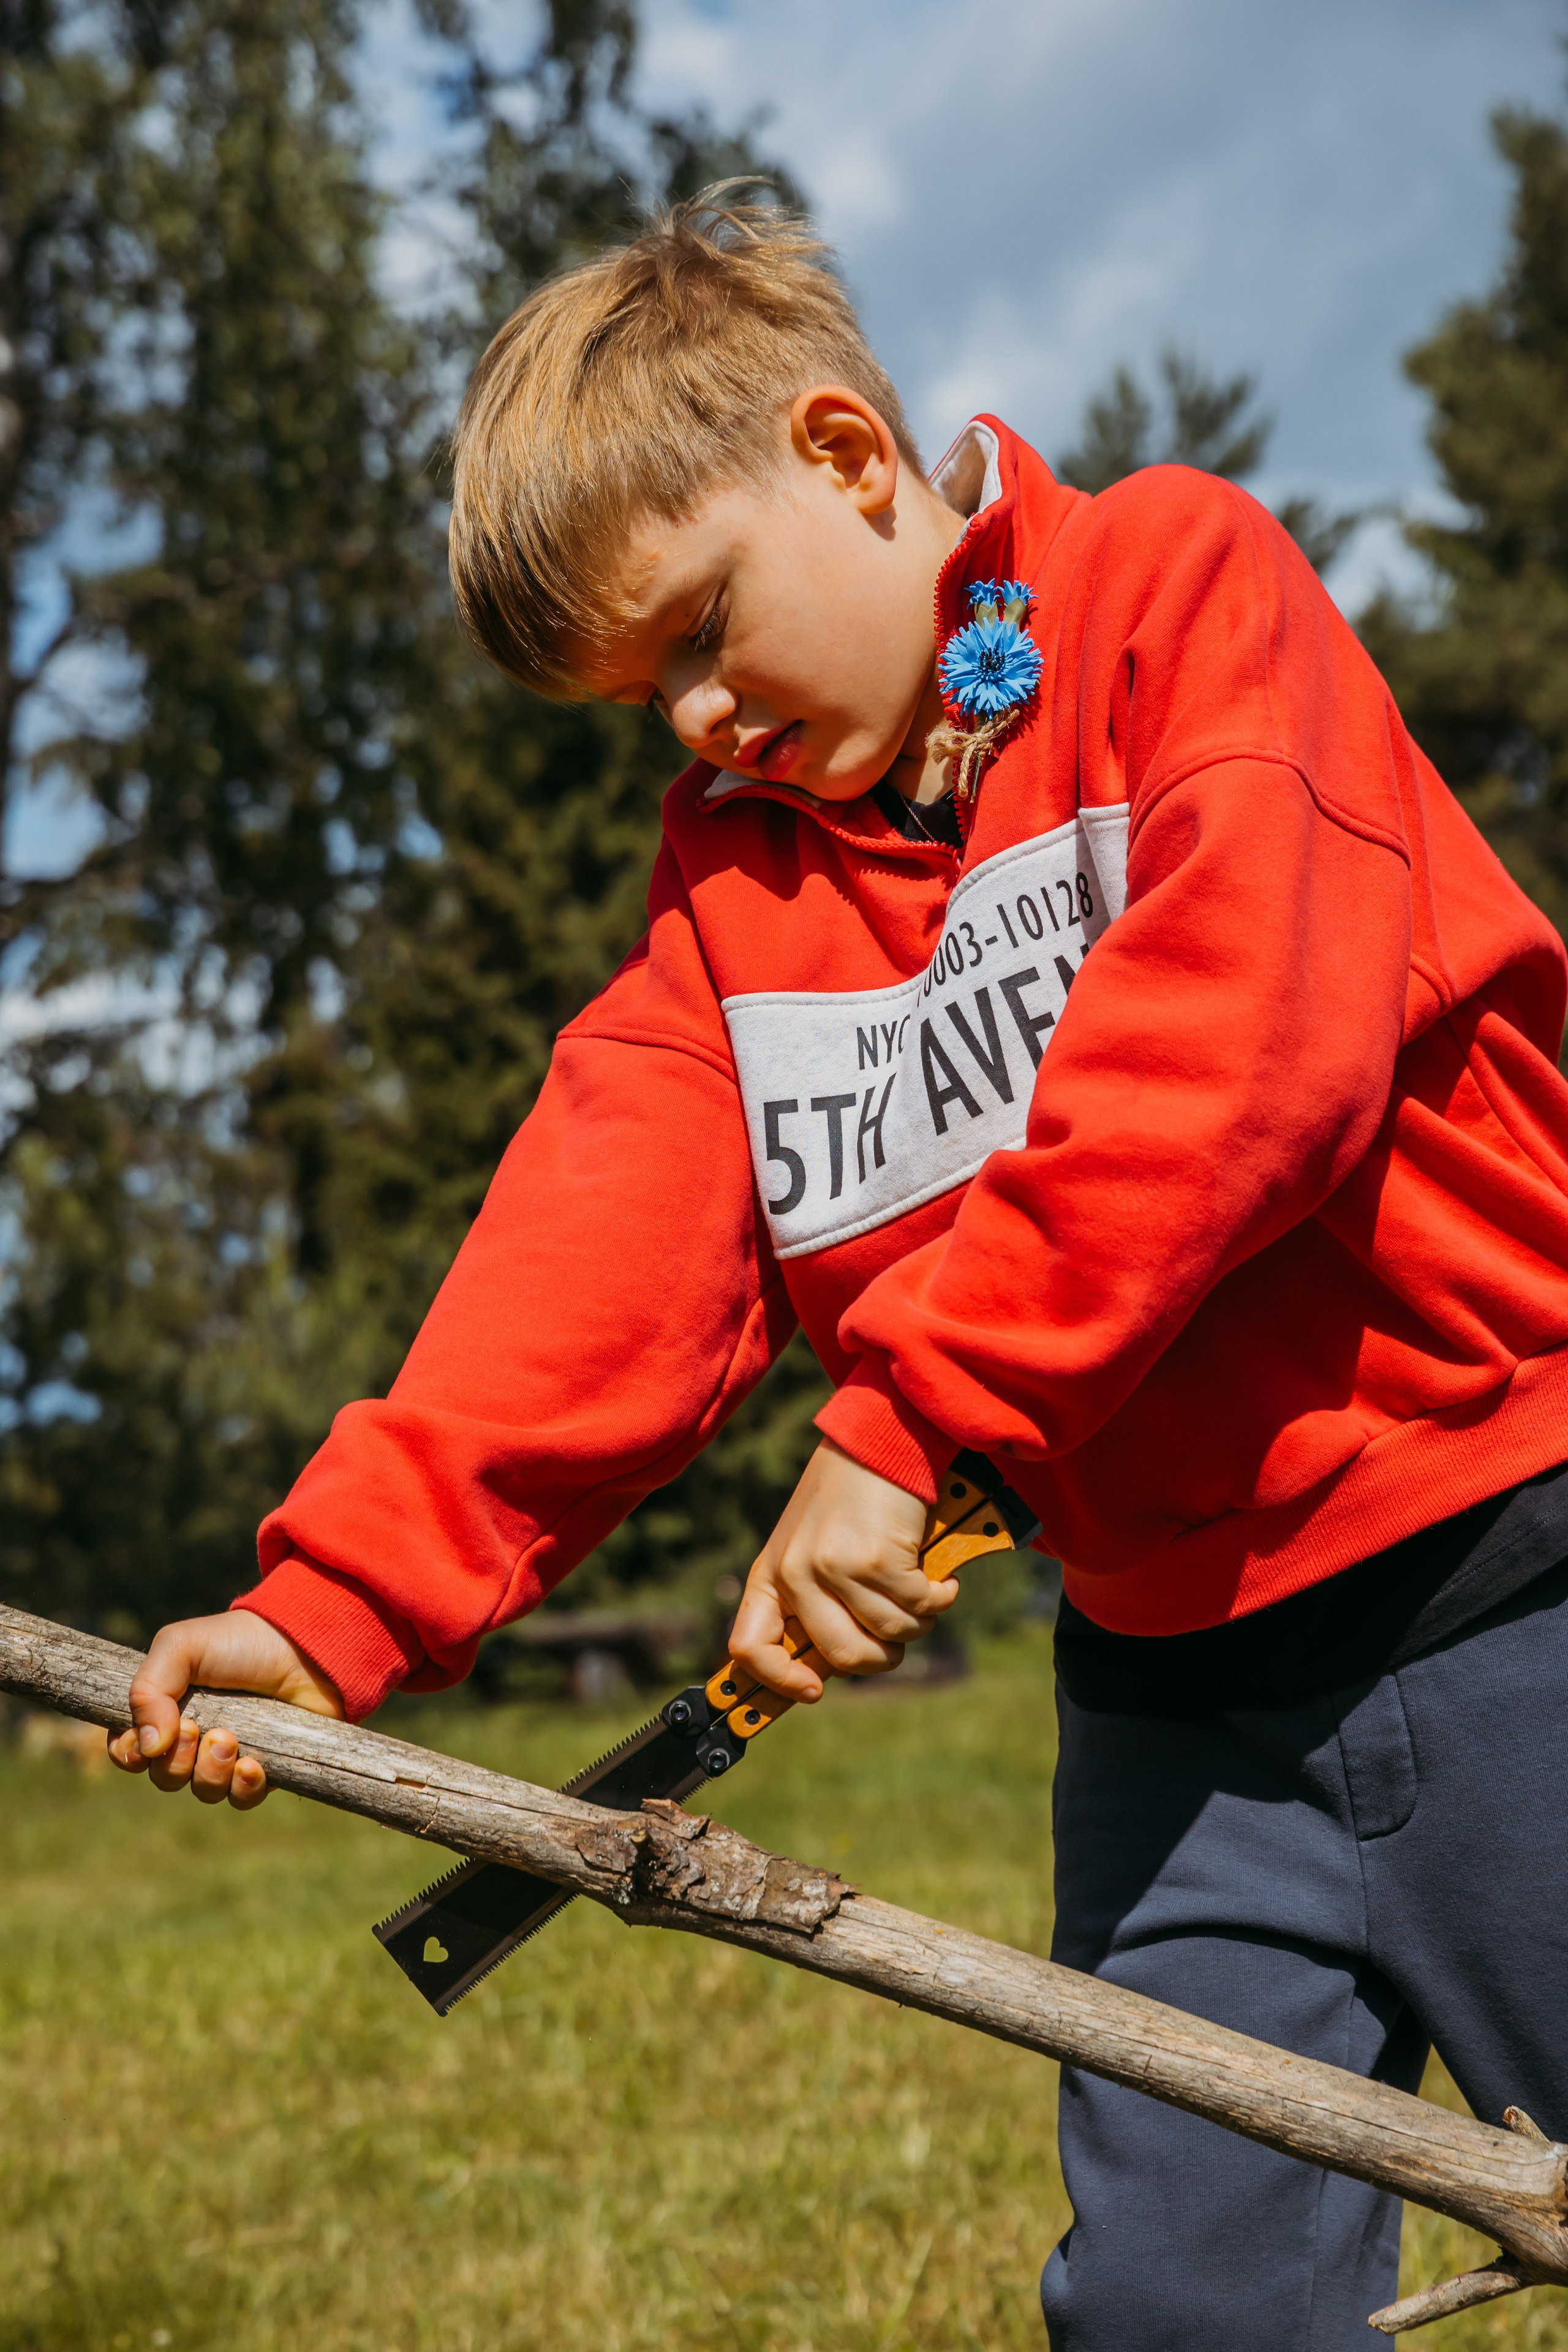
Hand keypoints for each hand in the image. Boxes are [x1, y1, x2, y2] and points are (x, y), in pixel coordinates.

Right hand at [106, 1612, 342, 1807]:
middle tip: (198, 1729)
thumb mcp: (181, 1646)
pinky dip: (243, 1787)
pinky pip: (242, 1799)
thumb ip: (148, 1689)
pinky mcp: (266, 1768)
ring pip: (202, 1791)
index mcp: (165, 1708)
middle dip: (175, 1760)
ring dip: (210, 1772)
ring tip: (229, 1739)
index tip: (148, 1742)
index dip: (129, 1755)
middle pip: (163, 1777)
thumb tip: (148, 1747)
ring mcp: (230, 1754)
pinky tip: (253, 1765)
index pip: (129, 1750)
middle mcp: (194, 1736)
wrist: (306, 1646)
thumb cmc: (240, 1641)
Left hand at [727, 1438, 950, 1702]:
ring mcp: (834, 1567)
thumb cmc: (850, 1499)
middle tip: (899, 1637)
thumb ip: (813, 1601)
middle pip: (839, 1658)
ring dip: (917, 1624)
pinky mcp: (876, 1559)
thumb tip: (828, 1670)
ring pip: (888, 1637)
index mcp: (771, 1573)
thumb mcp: (811, 1546)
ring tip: (923, 1592)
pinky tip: (940, 1579)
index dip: (780, 1681)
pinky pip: (918, 1608)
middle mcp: (795, 1573)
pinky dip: (939, 1599)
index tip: (814, 1690)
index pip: (750, 1648)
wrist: (881, 1440)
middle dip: (881, 1659)